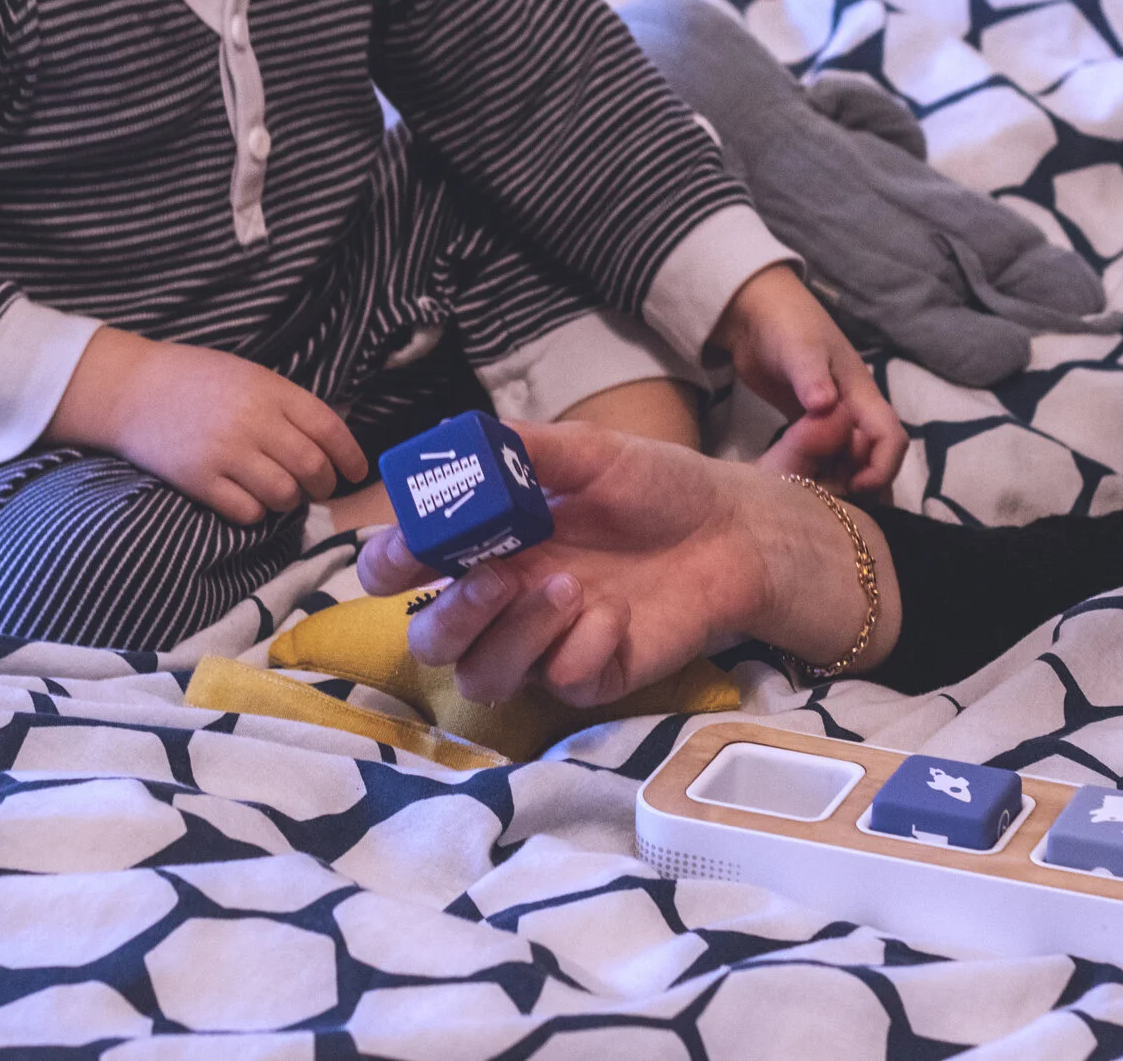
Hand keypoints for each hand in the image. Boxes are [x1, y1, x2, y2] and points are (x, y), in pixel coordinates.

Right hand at [46, 328, 366, 524]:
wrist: (129, 388)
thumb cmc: (193, 379)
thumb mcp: (248, 375)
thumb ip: (285, 404)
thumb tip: (328, 441)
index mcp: (270, 390)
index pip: (328, 428)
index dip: (350, 455)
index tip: (356, 472)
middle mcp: (253, 421)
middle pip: (312, 467)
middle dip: (323, 485)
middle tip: (319, 489)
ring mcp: (225, 452)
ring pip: (284, 495)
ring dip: (289, 500)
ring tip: (280, 492)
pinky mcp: (199, 480)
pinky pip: (248, 511)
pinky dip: (256, 512)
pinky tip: (247, 500)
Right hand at [355, 420, 902, 703]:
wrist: (734, 527)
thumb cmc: (657, 485)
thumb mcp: (590, 451)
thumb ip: (525, 448)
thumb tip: (460, 441)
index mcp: (486, 543)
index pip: (402, 570)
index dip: (389, 566)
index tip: (410, 549)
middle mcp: (503, 599)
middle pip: (430, 641)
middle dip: (450, 615)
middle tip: (496, 576)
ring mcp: (544, 643)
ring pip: (483, 676)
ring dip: (513, 636)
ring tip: (569, 587)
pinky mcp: (592, 674)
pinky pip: (560, 682)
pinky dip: (581, 649)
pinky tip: (616, 617)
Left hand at [710, 265, 907, 490]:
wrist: (755, 312)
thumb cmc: (784, 325)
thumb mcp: (799, 348)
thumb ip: (812, 377)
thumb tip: (824, 405)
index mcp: (861, 392)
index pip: (891, 438)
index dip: (882, 467)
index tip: (855, 487)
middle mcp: (853, 410)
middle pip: (874, 458)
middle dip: (862, 486)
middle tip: (827, 507)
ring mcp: (831, 418)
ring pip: (849, 461)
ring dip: (839, 483)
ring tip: (811, 505)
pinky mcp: (809, 425)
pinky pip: (825, 457)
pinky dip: (820, 475)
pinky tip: (800, 492)